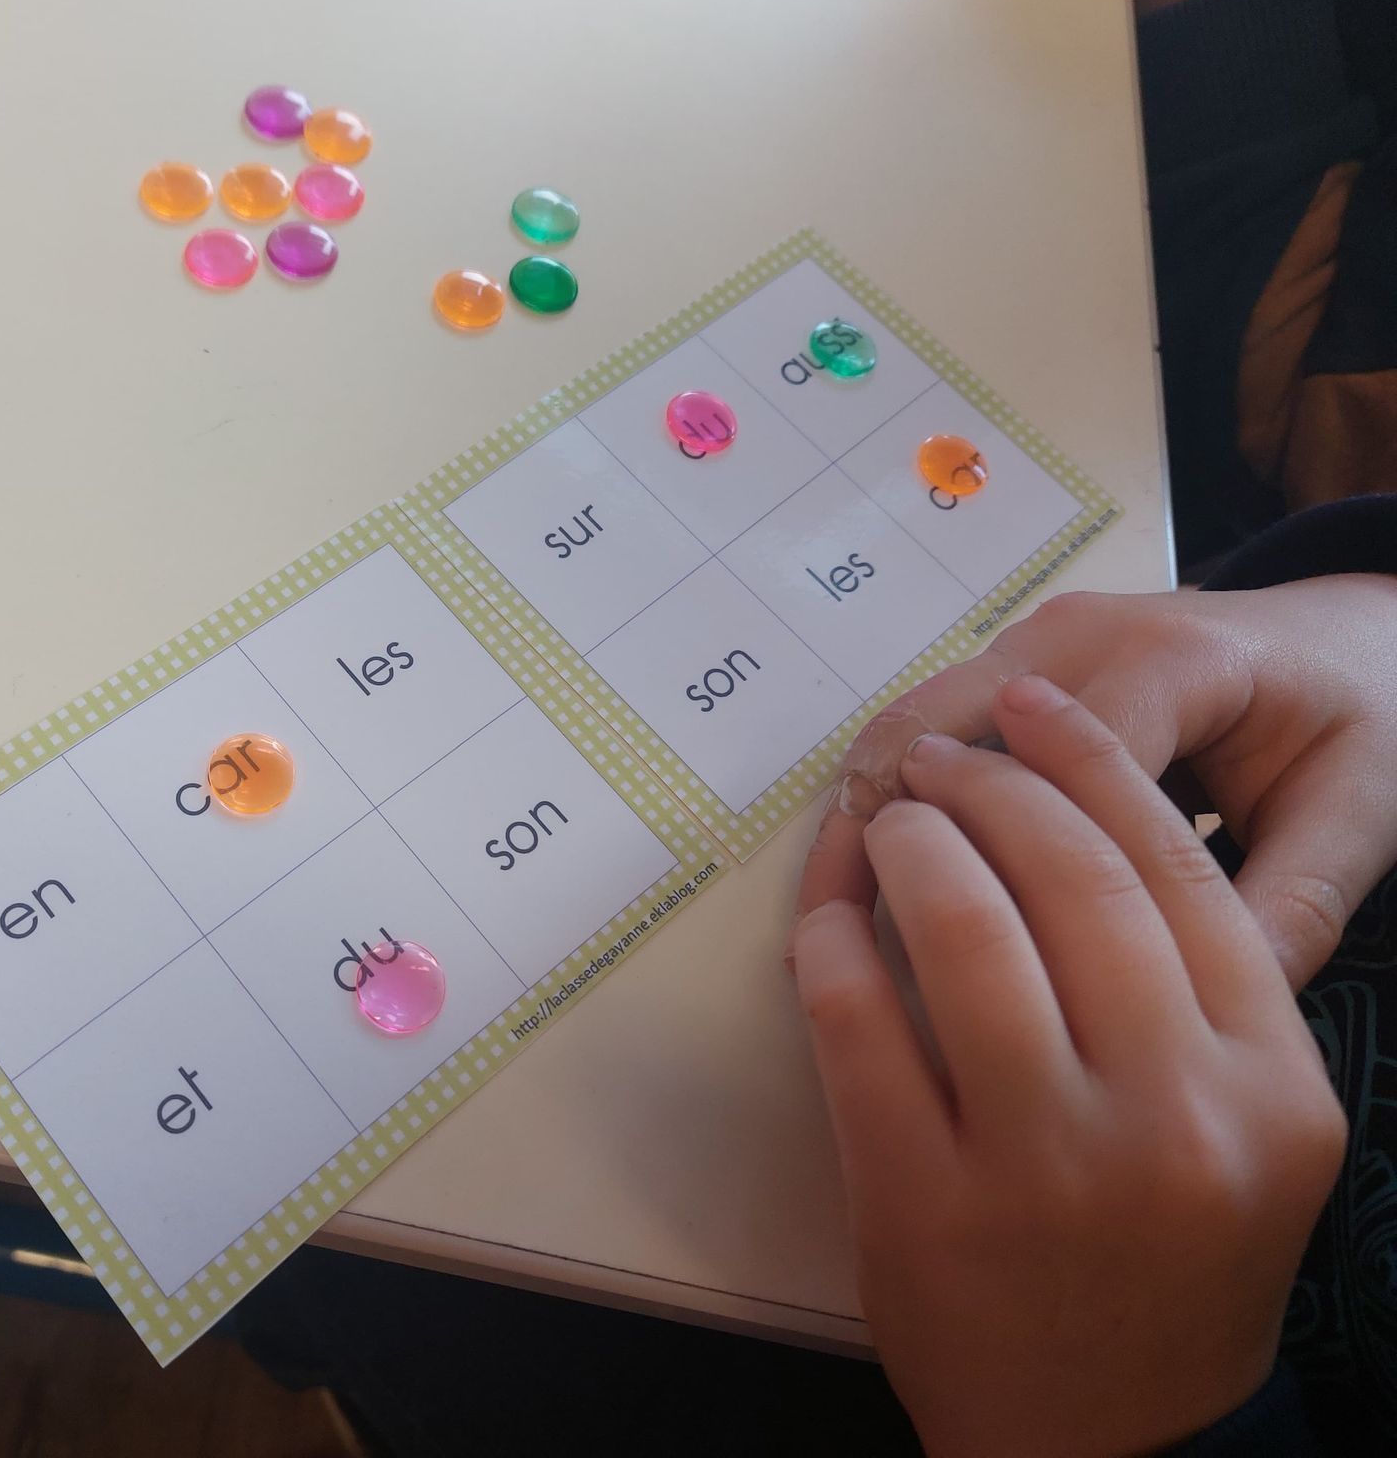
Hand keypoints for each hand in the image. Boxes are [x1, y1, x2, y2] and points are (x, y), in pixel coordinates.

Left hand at [792, 678, 1343, 1456]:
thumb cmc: (1172, 1261)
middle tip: (941, 760)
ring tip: (889, 823)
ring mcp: (1044, 1167)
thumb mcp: (1246, 1129)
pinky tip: (828, 918)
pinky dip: (831, 948)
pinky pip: (858, 1031)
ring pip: (963, 936)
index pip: (1176, 869)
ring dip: (911, 850)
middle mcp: (1169, 1116)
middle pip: (1069, 880)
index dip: (1092, 764)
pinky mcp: (925, 1209)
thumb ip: (1196, 991)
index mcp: (1264, 1081)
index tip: (1032, 708)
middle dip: (990, 789)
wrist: (1116, 1442)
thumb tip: (1073, 817)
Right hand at [799, 577, 1396, 988]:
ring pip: (907, 726)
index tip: (954, 972)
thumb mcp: (1361, 817)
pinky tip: (871, 893)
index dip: (991, 864)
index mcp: (1173, 660)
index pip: (1050, 768)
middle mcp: (1077, 638)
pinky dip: (890, 808)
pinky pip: (929, 736)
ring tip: (830, 930)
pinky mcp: (1010, 671)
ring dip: (864, 821)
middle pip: (936, 725)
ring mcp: (1031, 647)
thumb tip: (1194, 1016)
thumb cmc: (1369, 723)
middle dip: (878, 834)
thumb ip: (1289, 909)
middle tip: (834, 947)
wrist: (1359, 641)